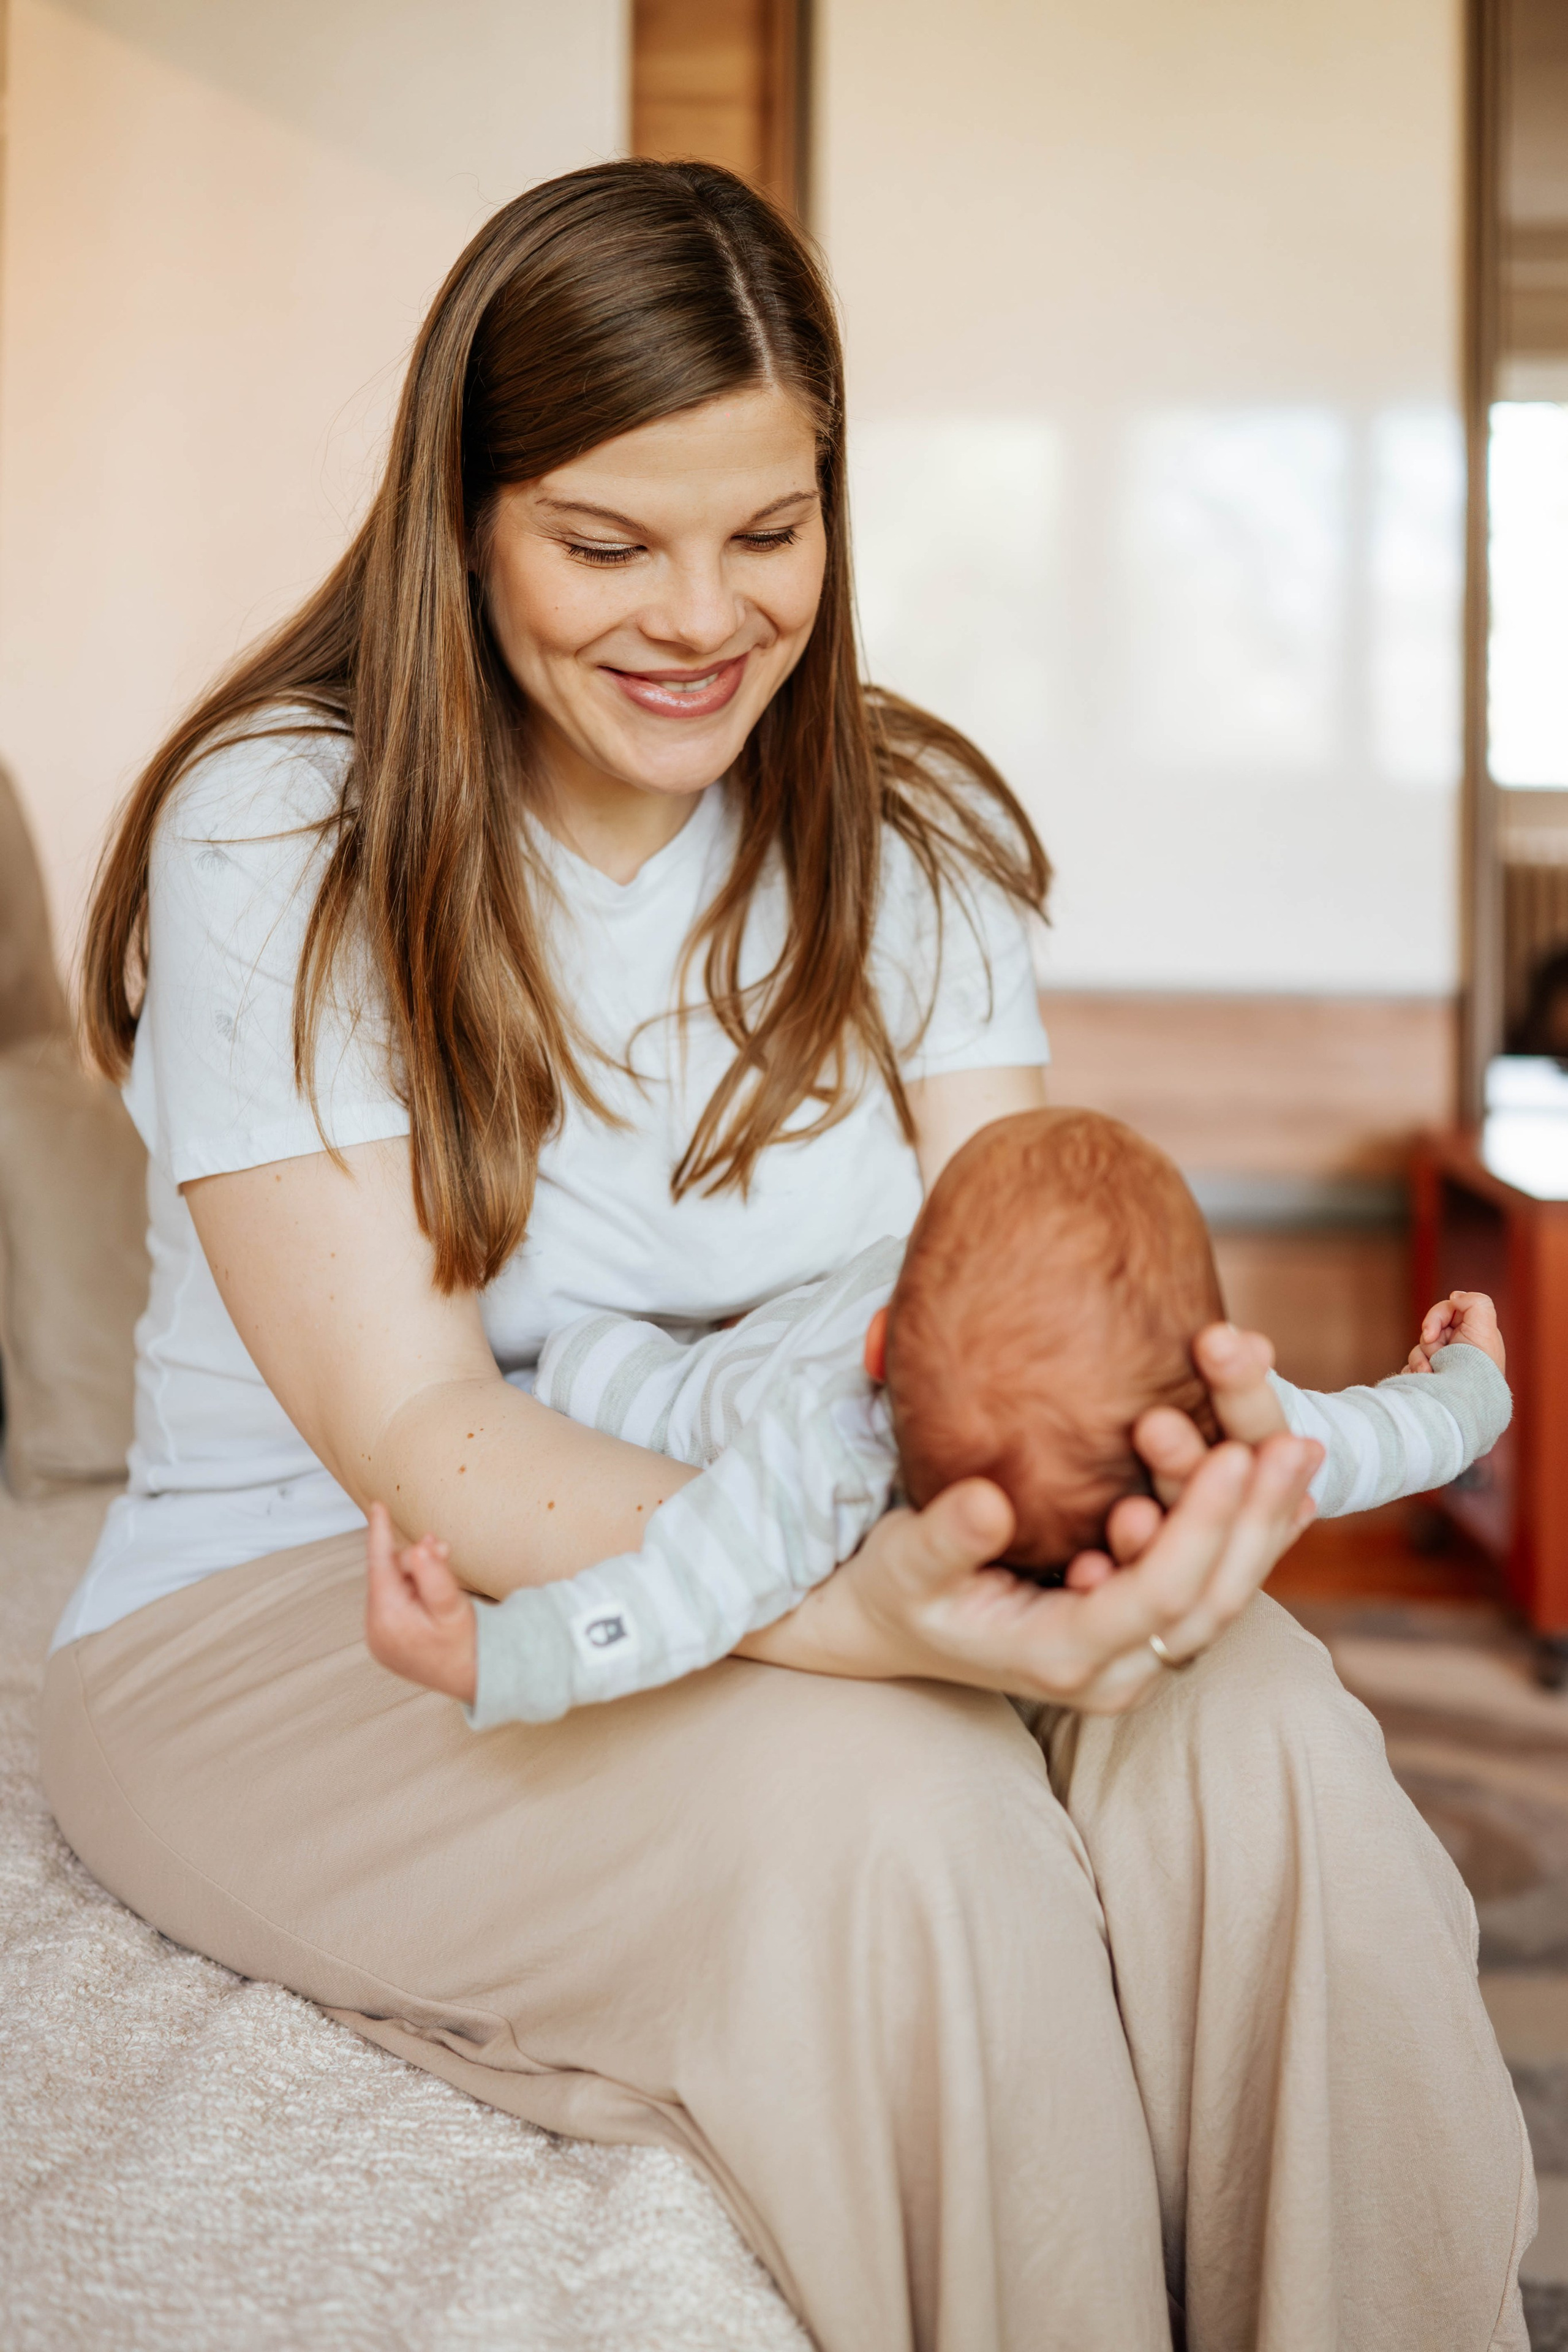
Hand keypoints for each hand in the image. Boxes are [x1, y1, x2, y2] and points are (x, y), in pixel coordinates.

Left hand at [364, 1501, 477, 1701]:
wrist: (474, 1679)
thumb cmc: (466, 1642)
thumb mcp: (453, 1606)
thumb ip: (434, 1575)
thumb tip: (418, 1548)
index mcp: (389, 1618)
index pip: (380, 1564)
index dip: (379, 1532)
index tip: (377, 1505)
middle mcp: (375, 1630)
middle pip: (388, 1575)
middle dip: (414, 1560)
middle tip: (445, 1550)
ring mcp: (377, 1638)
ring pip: (391, 1588)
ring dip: (414, 1577)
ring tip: (442, 1582)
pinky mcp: (384, 1641)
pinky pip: (392, 1604)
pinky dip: (410, 1593)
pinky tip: (430, 1598)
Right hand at [755, 1427, 1321, 1714]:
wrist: (889, 1629)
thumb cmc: (896, 1589)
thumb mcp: (903, 1563)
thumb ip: (944, 1539)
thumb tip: (987, 1504)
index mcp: (1058, 1657)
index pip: (1154, 1597)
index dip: (1198, 1529)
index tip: (1231, 1455)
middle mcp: (1109, 1671)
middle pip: (1208, 1603)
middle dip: (1254, 1522)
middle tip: (1296, 1443)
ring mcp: (1129, 1659)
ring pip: (1219, 1600)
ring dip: (1261, 1527)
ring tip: (1302, 1453)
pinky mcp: (1136, 1633)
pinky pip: (1206, 1591)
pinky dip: (1245, 1541)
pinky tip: (1281, 1491)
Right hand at [1407, 1290, 1504, 1376]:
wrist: (1467, 1400)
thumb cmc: (1477, 1364)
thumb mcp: (1485, 1324)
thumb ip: (1474, 1301)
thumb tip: (1455, 1297)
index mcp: (1472, 1334)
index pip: (1447, 1311)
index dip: (1436, 1317)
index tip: (1431, 1334)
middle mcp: (1458, 1349)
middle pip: (1429, 1330)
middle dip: (1428, 1342)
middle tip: (1435, 1357)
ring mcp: (1444, 1365)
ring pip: (1418, 1350)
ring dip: (1420, 1361)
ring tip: (1430, 1375)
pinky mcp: (1431, 1380)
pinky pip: (1412, 1369)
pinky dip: (1414, 1373)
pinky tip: (1424, 1381)